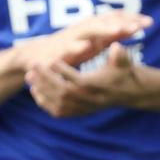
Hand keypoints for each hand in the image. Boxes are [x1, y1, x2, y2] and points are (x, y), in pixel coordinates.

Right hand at [14, 10, 151, 71]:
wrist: (37, 56)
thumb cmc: (72, 48)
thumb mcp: (96, 41)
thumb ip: (114, 34)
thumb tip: (136, 26)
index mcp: (94, 27)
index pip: (115, 18)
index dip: (131, 19)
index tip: (150, 22)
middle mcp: (84, 28)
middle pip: (106, 21)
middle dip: (122, 23)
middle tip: (139, 25)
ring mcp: (72, 38)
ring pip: (89, 31)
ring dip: (104, 29)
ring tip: (119, 30)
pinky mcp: (60, 50)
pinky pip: (68, 48)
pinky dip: (76, 47)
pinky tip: (85, 47)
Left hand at [26, 42, 140, 116]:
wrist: (130, 92)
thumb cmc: (124, 71)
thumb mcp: (124, 61)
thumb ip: (120, 55)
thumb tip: (117, 47)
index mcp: (98, 87)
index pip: (77, 81)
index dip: (63, 71)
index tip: (50, 59)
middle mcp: (90, 100)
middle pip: (63, 92)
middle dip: (46, 79)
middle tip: (33, 66)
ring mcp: (84, 108)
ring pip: (58, 103)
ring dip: (41, 90)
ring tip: (29, 77)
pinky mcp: (80, 112)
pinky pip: (59, 112)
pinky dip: (45, 104)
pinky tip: (35, 92)